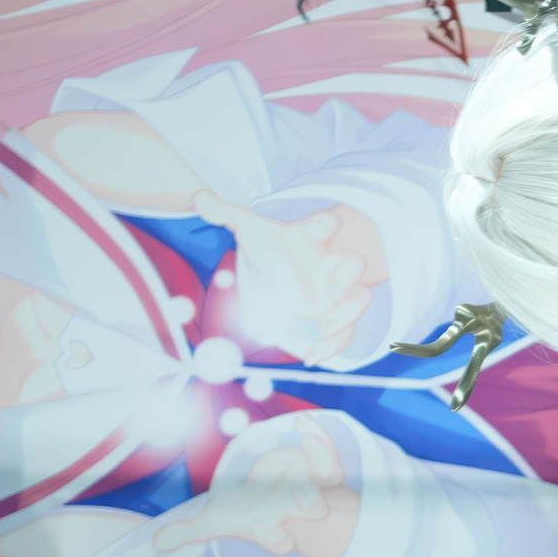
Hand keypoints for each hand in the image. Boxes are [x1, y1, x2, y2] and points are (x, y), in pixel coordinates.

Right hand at [156, 417, 361, 556]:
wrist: (282, 501)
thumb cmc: (248, 511)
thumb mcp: (218, 521)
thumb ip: (189, 532)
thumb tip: (155, 543)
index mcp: (271, 525)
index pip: (277, 539)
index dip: (279, 542)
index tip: (283, 543)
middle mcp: (297, 507)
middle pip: (309, 509)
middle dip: (311, 505)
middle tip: (314, 502)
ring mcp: (313, 484)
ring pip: (322, 475)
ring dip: (318, 463)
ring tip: (307, 443)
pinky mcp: (322, 464)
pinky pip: (324, 447)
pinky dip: (315, 433)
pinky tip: (303, 420)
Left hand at [204, 196, 387, 359]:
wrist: (288, 264)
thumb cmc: (274, 244)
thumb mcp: (249, 228)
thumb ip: (226, 212)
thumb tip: (199, 197)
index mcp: (311, 238)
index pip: (326, 225)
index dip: (328, 225)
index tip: (326, 227)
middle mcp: (330, 264)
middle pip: (353, 264)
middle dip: (350, 273)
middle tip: (334, 289)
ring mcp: (336, 291)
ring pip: (358, 300)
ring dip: (346, 316)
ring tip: (324, 330)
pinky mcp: (334, 314)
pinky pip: (344, 333)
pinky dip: (332, 347)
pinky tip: (312, 359)